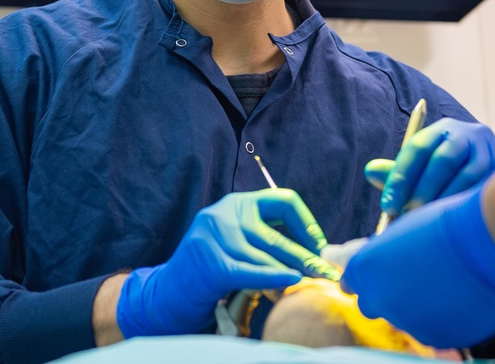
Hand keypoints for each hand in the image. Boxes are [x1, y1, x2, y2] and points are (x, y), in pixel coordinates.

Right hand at [116, 189, 339, 336]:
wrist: (168, 293)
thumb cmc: (212, 269)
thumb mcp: (236, 241)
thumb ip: (265, 237)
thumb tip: (313, 250)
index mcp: (236, 203)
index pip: (282, 200)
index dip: (306, 222)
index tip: (318, 245)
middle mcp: (224, 213)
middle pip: (277, 234)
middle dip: (306, 255)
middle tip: (327, 270)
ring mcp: (214, 237)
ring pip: (266, 256)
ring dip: (295, 270)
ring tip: (314, 281)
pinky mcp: (210, 263)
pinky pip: (252, 271)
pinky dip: (275, 276)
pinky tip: (293, 280)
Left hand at [341, 184, 494, 347]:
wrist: (488, 242)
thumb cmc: (446, 225)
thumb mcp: (404, 230)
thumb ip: (384, 253)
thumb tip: (380, 263)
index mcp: (366, 268)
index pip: (351, 282)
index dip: (362, 279)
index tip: (369, 278)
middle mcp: (380, 299)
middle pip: (373, 305)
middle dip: (386, 295)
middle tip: (408, 282)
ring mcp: (408, 322)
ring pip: (405, 318)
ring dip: (416, 306)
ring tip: (442, 284)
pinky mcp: (437, 337)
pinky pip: (433, 329)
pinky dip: (441, 317)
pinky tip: (457, 297)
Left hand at [366, 118, 494, 216]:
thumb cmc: (450, 171)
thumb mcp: (425, 165)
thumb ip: (400, 171)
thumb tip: (371, 172)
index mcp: (443, 130)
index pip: (417, 148)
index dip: (400, 177)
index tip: (388, 205)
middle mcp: (469, 135)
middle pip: (443, 160)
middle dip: (423, 190)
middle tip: (408, 215)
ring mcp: (492, 152)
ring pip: (466, 177)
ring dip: (445, 201)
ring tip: (429, 223)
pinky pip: (484, 191)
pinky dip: (465, 207)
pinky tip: (453, 224)